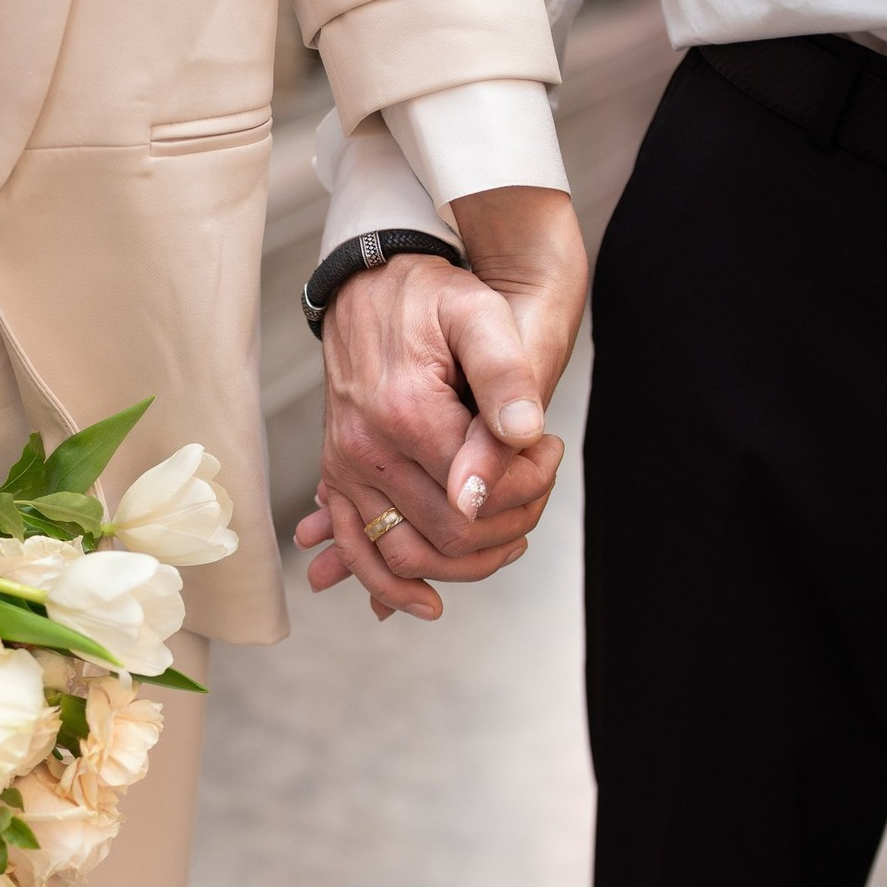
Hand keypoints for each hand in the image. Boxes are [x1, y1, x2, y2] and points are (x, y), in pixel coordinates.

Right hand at [298, 187, 585, 618]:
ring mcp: (345, 466)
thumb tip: (524, 439)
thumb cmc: (430, 296)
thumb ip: (504, 377)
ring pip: (400, 553)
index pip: (476, 496)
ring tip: (506, 545)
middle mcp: (365, 449)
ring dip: (458, 566)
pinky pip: (355, 545)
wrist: (370, 283)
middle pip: (444, 533)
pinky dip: (383, 583)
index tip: (549, 454)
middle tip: (537, 490)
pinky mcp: (337, 473)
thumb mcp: (480, 315)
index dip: (527, 490)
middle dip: (505, 526)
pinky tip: (418, 604)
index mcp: (405, 413)